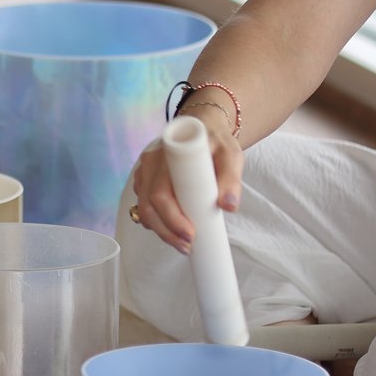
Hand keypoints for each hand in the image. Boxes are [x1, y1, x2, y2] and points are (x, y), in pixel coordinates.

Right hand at [120, 103, 243, 254]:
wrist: (204, 128)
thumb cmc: (217, 142)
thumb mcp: (230, 156)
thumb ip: (231, 179)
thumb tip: (228, 206)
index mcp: (167, 155)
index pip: (161, 193)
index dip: (172, 218)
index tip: (190, 234)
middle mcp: (150, 163)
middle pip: (149, 206)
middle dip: (167, 231)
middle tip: (188, 246)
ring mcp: (144, 173)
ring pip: (144, 209)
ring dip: (161, 231)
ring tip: (183, 244)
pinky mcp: (145, 182)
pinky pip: (144, 207)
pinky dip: (156, 224)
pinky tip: (172, 233)